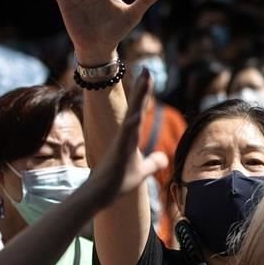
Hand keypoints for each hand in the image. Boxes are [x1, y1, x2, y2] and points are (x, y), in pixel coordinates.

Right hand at [86, 70, 168, 203]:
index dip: (144, 93)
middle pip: (135, 107)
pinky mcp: (118, 154)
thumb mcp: (141, 172)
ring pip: (131, 116)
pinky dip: (131, 126)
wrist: (99, 196)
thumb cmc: (118, 183)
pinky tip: (136, 115)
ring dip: (138, 99)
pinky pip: (125, 138)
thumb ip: (153, 163)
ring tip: (143, 82)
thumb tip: (164, 159)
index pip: (139, 110)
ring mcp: (120, 143)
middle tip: (146, 69)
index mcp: (130, 137)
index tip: (148, 74)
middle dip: (142, 88)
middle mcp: (124, 136)